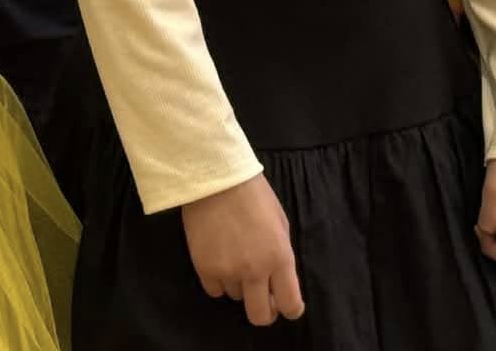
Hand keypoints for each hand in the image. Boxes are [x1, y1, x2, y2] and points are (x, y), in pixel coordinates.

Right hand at [181, 174, 304, 326]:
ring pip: (237, 298)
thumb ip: (281, 255)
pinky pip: (215, 291)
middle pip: (260, 316)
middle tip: (263, 298)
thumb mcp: (281, 223)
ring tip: (236, 259)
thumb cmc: (254, 195)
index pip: (290, 304)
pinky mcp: (204, 269)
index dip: (291, 308)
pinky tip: (220, 261)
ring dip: (240, 286)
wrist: (216, 178)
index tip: (287, 304)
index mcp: (280, 257)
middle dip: (265, 311)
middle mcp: (255, 270)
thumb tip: (279, 282)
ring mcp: (228, 272)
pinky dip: (219, 281)